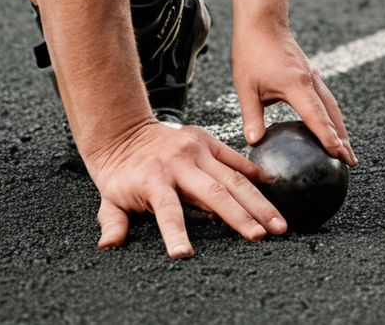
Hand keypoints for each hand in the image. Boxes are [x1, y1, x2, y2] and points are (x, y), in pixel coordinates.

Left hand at [89, 120, 287, 257]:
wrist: (124, 130)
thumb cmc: (119, 173)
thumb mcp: (109, 199)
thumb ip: (112, 222)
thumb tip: (107, 245)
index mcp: (153, 181)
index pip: (167, 211)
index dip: (176, 233)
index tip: (185, 254)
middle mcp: (179, 164)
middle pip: (215, 193)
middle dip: (241, 217)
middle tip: (263, 235)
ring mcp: (196, 150)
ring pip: (233, 178)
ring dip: (258, 201)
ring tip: (277, 222)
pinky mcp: (207, 140)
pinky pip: (234, 157)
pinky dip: (253, 171)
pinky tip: (271, 184)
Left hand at [231, 24, 354, 164]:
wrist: (262, 22)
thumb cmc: (251, 51)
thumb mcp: (245, 86)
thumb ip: (251, 115)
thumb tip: (253, 141)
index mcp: (296, 85)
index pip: (316, 116)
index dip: (328, 137)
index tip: (338, 153)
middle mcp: (310, 81)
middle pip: (332, 114)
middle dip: (342, 138)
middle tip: (350, 160)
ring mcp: (312, 76)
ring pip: (332, 105)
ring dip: (340, 127)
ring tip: (345, 147)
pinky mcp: (309, 73)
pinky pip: (325, 97)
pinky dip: (331, 114)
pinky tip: (329, 123)